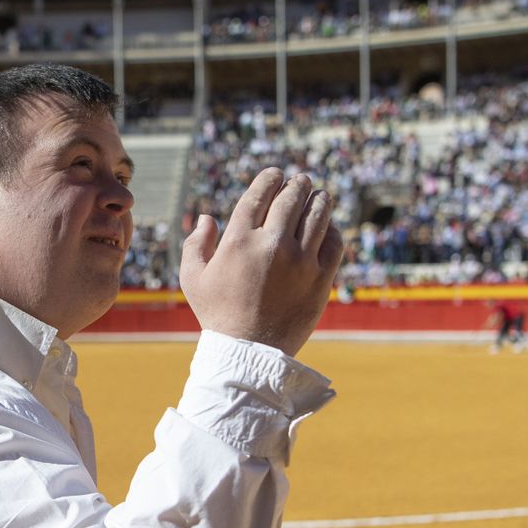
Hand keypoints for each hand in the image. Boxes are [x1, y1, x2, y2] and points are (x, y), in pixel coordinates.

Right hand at [179, 168, 344, 357]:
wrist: (250, 353)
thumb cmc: (219, 315)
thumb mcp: (193, 279)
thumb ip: (195, 244)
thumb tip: (207, 217)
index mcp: (239, 240)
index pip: (260, 194)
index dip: (270, 178)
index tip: (276, 175)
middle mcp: (271, 244)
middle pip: (292, 198)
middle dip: (298, 184)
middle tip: (301, 181)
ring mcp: (300, 261)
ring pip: (317, 214)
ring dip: (319, 199)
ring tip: (319, 196)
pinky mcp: (321, 278)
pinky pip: (334, 241)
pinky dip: (332, 228)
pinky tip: (328, 226)